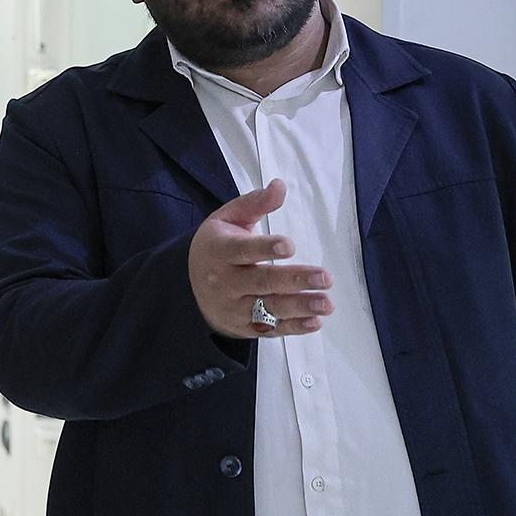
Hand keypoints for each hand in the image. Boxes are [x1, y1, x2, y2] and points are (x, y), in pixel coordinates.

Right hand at [189, 179, 333, 338]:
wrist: (188, 284)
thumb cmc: (218, 245)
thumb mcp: (228, 219)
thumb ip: (255, 203)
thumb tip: (280, 185)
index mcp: (220, 251)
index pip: (242, 250)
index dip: (265, 248)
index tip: (290, 245)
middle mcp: (225, 281)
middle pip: (261, 281)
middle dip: (293, 280)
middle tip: (324, 278)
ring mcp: (234, 307)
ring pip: (268, 308)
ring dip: (299, 307)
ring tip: (326, 303)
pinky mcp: (244, 326)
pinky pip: (270, 329)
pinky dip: (293, 328)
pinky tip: (315, 322)